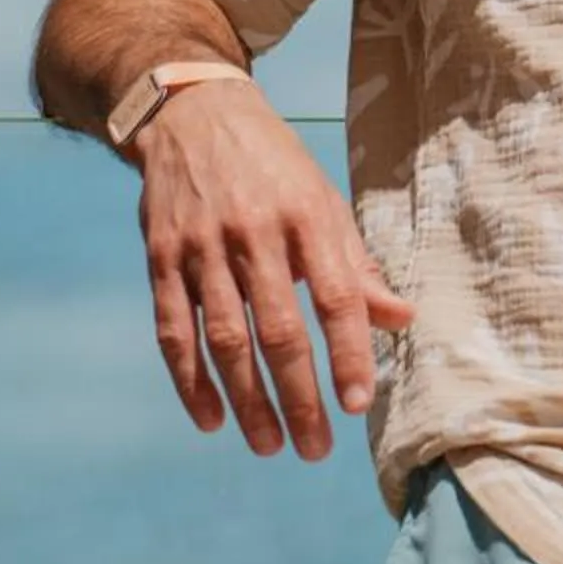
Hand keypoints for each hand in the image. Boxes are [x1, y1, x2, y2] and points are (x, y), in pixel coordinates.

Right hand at [132, 77, 413, 460]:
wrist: (193, 116)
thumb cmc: (274, 167)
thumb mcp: (324, 201)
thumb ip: (357, 265)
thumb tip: (402, 319)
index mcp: (306, 215)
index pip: (333, 296)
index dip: (348, 351)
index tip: (358, 403)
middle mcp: (253, 233)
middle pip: (278, 330)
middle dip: (299, 395)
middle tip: (316, 447)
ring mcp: (201, 248)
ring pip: (225, 340)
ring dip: (248, 400)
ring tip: (271, 445)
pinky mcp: (160, 260)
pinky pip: (174, 332)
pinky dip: (191, 381)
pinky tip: (212, 419)